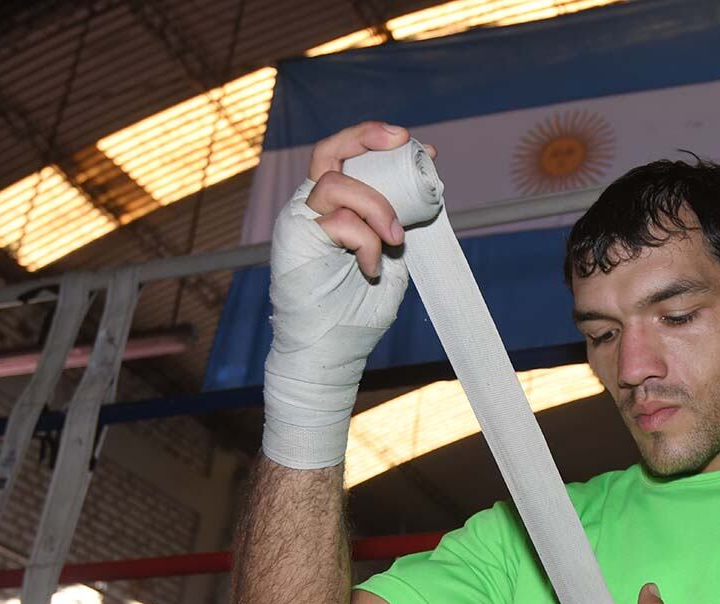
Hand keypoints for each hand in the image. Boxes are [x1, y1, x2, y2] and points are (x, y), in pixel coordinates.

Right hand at [262, 122, 439, 469]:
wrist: (330, 351)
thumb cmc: (357, 310)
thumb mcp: (389, 257)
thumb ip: (396, 224)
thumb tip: (424, 193)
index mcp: (337, 207)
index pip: (351, 158)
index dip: (383, 144)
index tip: (424, 150)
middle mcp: (313, 207)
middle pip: (330, 150)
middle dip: (366, 137)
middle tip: (402, 142)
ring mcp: (300, 220)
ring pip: (335, 180)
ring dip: (375, 205)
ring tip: (395, 238)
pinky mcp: (294, 239)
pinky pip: (335, 219)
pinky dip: (363, 239)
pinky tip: (371, 266)